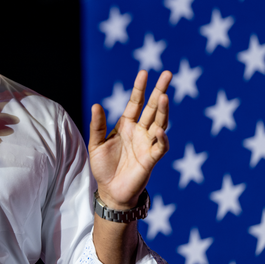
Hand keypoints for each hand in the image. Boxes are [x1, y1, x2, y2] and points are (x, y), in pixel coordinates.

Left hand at [88, 70, 170, 209]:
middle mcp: (140, 131)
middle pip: (152, 107)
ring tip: (164, 96)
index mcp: (126, 125)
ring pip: (159, 123)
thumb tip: (96, 105)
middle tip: (168, 74)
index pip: (136, 102)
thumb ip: (97, 125)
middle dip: (160, 91)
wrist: (110, 191)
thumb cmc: (104, 167)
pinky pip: (160, 146)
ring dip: (163, 110)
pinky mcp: (151, 159)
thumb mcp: (96, 144)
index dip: (140, 88)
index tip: (144, 72)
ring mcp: (147, 144)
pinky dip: (162, 139)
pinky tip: (160, 130)